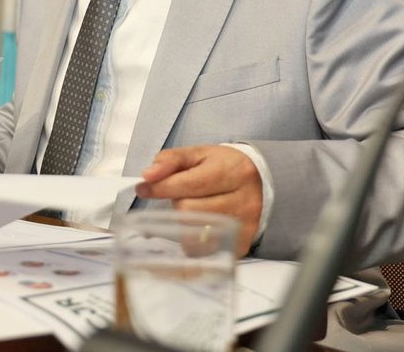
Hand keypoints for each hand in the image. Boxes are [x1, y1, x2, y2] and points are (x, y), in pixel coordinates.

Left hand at [135, 145, 261, 255]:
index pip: (188, 184)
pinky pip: (202, 250)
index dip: (160, 187)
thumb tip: (148, 175)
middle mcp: (243, 201)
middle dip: (177, 202)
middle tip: (183, 195)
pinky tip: (199, 225)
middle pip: (188, 211)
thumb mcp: (198, 154)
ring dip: (183, 221)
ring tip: (193, 208)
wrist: (260, 182)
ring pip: (192, 233)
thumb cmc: (223, 167)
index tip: (143, 188)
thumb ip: (170, 160)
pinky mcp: (241, 246)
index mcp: (232, 172)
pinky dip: (193, 239)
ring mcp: (244, 226)